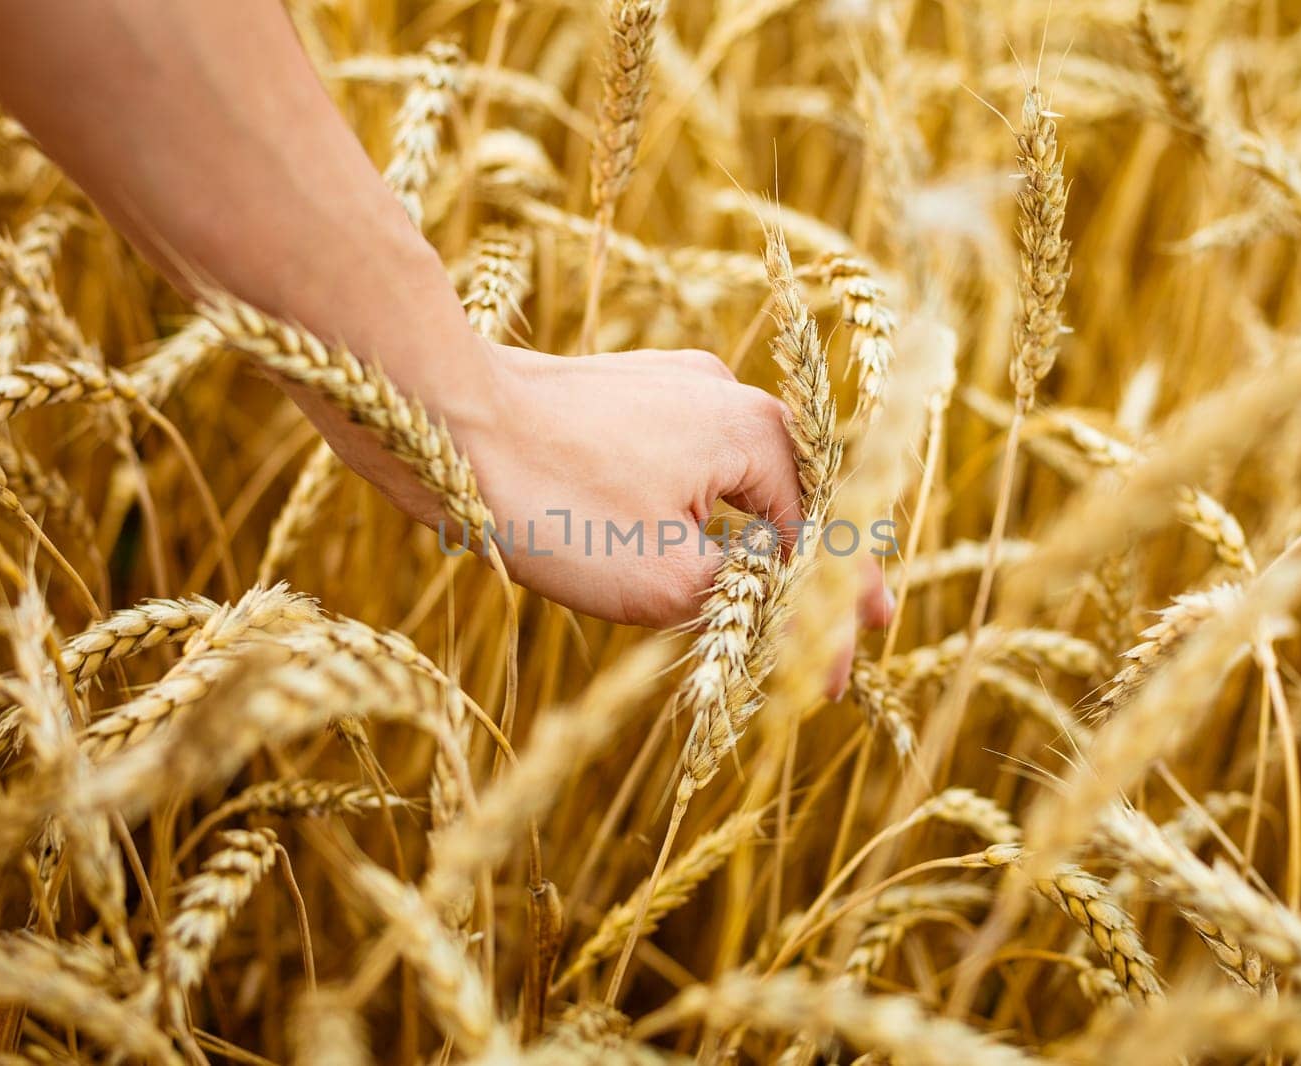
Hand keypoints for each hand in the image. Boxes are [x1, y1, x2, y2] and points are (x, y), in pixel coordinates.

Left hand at [320, 340, 891, 672]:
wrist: (445, 419)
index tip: (836, 677)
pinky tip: (716, 542)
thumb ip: (741, 597)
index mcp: (755, 433)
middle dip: (818, 571)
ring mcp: (673, 387)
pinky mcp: (625, 396)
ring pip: (745, 477)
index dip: (830, 615)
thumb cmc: (556, 501)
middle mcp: (727, 395)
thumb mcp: (666, 580)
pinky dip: (716, 509)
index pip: (821, 539)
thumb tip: (776, 609)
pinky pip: (694, 459)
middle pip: (796, 497)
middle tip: (855, 627)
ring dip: (769, 540)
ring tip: (794, 595)